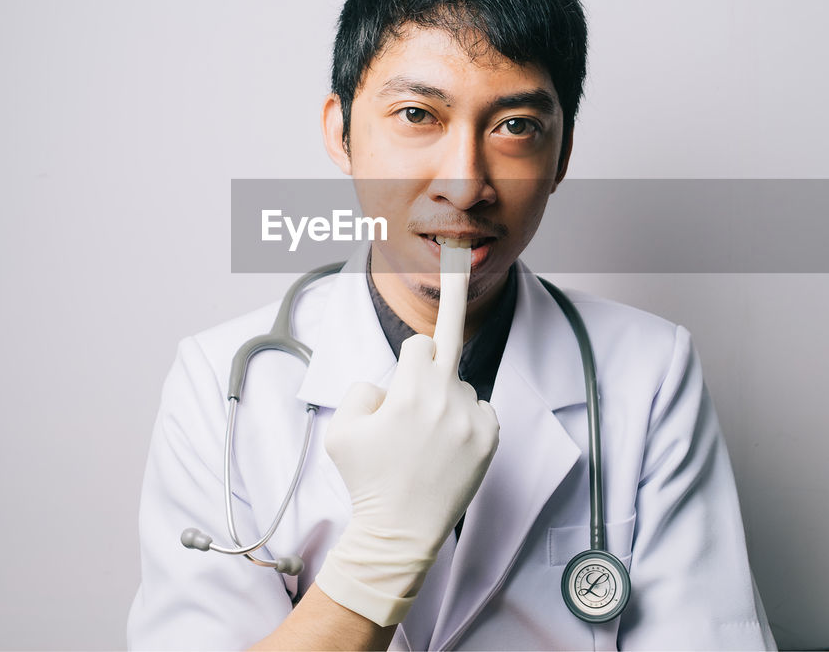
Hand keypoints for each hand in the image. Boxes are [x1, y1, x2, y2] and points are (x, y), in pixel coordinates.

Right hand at [316, 328, 499, 626]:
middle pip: (451, 349)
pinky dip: (468, 418)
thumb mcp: (339, 430)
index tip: (412, 359)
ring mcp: (471, 420)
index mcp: (409, 392)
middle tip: (456, 296)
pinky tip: (449, 442)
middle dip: (445, 336)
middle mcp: (445, 399)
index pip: (421, 344)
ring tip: (428, 435)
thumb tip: (390, 387)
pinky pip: (482, 410)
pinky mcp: (488, 440)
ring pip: (462, 387)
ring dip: (447, 397)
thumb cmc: (367, 481)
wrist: (400, 531)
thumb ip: (360, 392)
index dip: (411, 354)